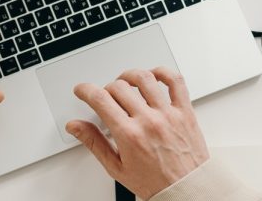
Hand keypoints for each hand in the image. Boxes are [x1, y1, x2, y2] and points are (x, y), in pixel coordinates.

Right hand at [66, 68, 209, 199]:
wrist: (186, 189)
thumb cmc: (155, 182)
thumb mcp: (116, 167)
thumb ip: (94, 143)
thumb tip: (75, 126)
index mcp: (129, 135)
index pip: (100, 100)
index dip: (85, 90)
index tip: (82, 90)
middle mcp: (149, 121)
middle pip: (119, 87)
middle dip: (106, 89)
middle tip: (105, 97)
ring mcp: (168, 114)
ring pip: (145, 78)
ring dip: (129, 76)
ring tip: (125, 83)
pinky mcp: (185, 111)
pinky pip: (176, 82)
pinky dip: (163, 72)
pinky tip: (154, 76)